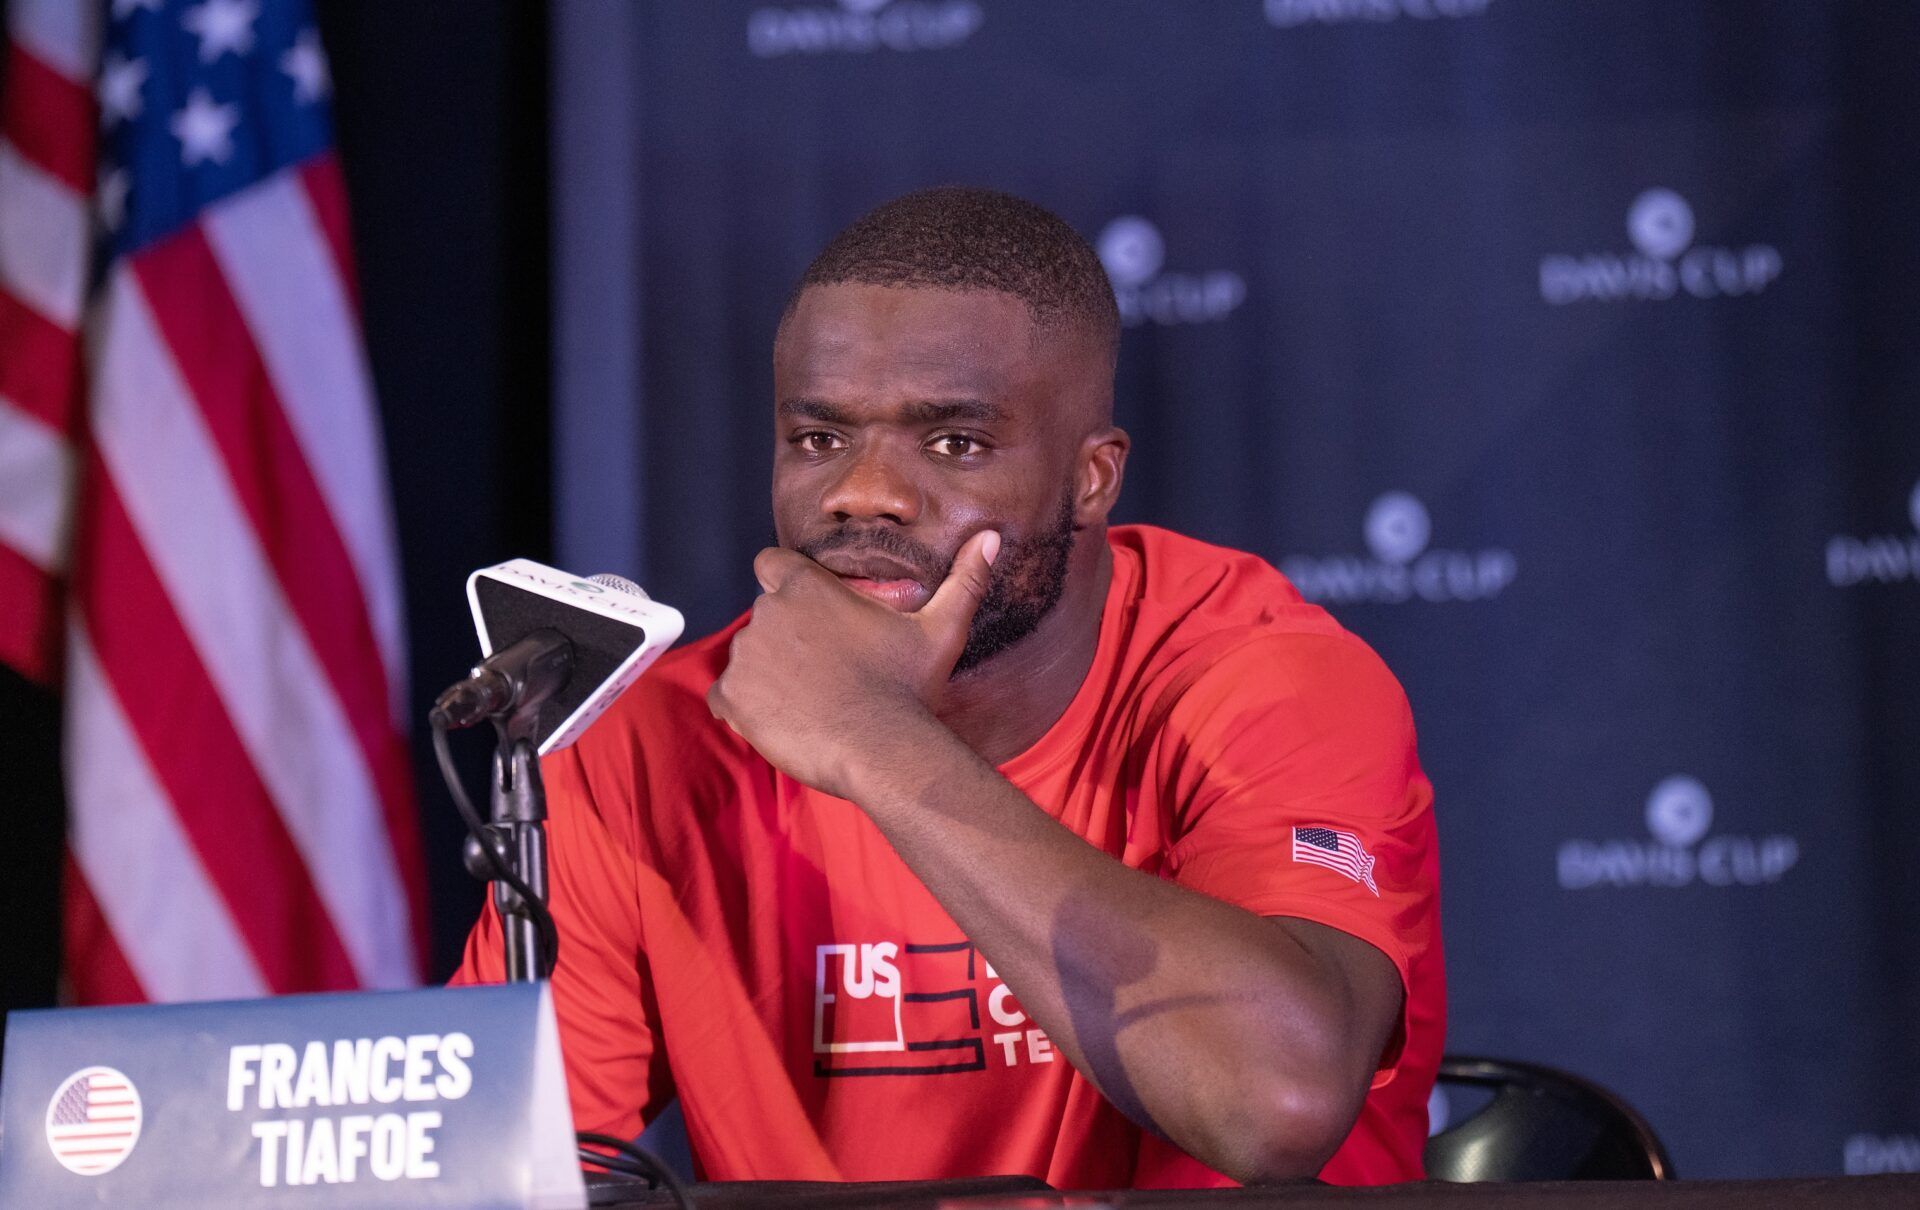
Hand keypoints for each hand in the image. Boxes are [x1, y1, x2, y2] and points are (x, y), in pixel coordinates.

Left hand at [706, 530, 999, 798]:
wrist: (883, 750)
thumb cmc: (909, 688)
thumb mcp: (941, 629)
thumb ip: (964, 579)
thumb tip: (992, 537)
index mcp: (806, 587)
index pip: (771, 563)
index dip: (786, 583)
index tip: (810, 612)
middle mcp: (768, 612)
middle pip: (764, 616)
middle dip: (787, 638)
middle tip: (825, 670)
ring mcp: (746, 656)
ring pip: (748, 658)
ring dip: (769, 674)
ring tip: (812, 700)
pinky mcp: (732, 697)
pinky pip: (727, 698)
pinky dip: (747, 709)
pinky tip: (787, 721)